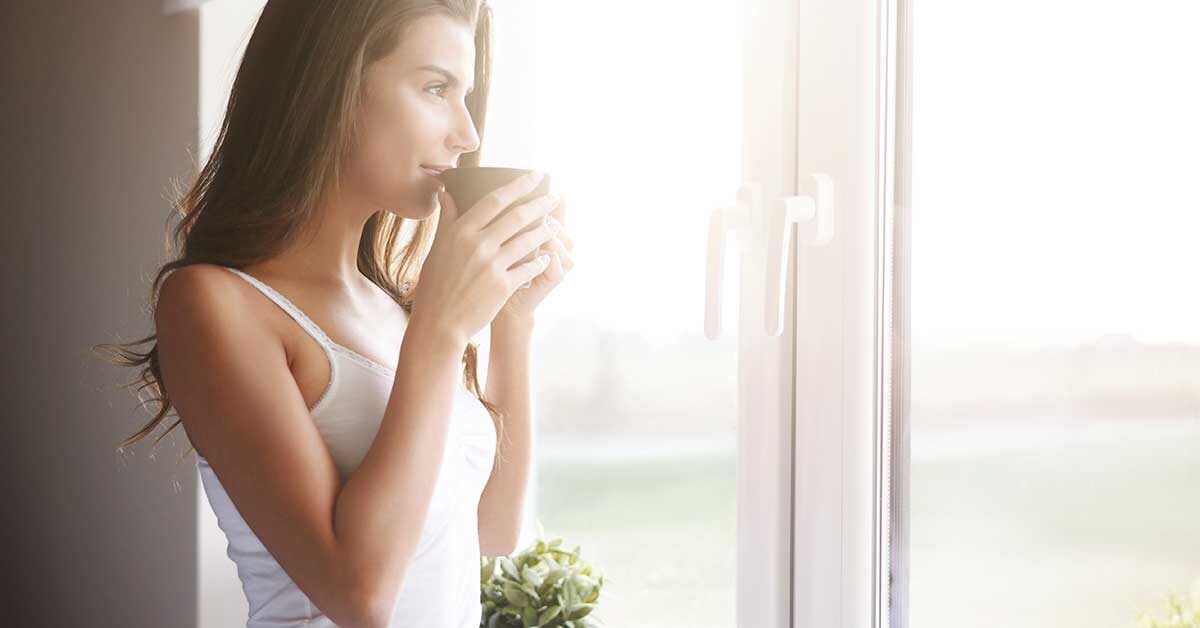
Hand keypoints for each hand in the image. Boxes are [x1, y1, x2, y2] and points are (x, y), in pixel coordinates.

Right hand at [408, 171, 561, 345]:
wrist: (440, 322)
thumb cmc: (435, 285)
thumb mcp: (437, 247)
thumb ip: (448, 219)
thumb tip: (447, 192)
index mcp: (460, 231)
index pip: (494, 200)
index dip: (517, 186)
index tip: (534, 175)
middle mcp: (477, 245)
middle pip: (516, 217)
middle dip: (540, 204)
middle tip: (555, 197)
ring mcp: (491, 266)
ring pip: (527, 241)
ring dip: (544, 231)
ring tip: (554, 225)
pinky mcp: (502, 286)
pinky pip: (529, 268)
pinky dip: (540, 261)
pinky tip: (546, 256)